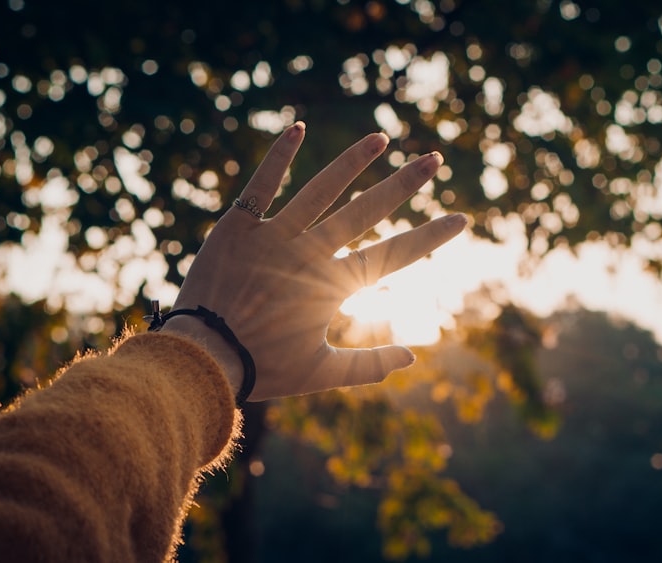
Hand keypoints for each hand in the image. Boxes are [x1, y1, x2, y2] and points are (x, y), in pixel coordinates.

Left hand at [163, 122, 465, 400]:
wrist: (201, 357)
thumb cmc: (262, 368)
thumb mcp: (320, 373)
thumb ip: (369, 366)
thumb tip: (412, 357)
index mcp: (332, 286)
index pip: (393, 255)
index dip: (429, 237)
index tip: (460, 218)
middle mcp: (309, 253)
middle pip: (366, 212)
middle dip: (404, 184)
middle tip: (433, 160)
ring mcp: (274, 235)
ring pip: (321, 190)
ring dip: (353, 162)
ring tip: (381, 137)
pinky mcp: (238, 227)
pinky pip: (262, 185)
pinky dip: (279, 157)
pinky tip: (297, 128)